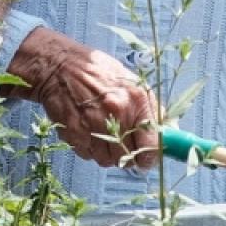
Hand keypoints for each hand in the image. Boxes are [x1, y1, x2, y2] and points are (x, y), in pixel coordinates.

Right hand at [10, 27, 158, 168]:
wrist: (59, 65)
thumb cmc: (95, 71)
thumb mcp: (130, 81)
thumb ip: (149, 108)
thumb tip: (166, 132)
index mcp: (136, 98)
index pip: (152, 144)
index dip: (150, 157)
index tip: (146, 160)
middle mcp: (117, 112)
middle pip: (128, 157)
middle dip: (125, 155)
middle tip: (119, 145)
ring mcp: (95, 124)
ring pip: (106, 160)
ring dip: (105, 153)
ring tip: (99, 133)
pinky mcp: (75, 132)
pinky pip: (87, 155)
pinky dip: (88, 148)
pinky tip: (85, 130)